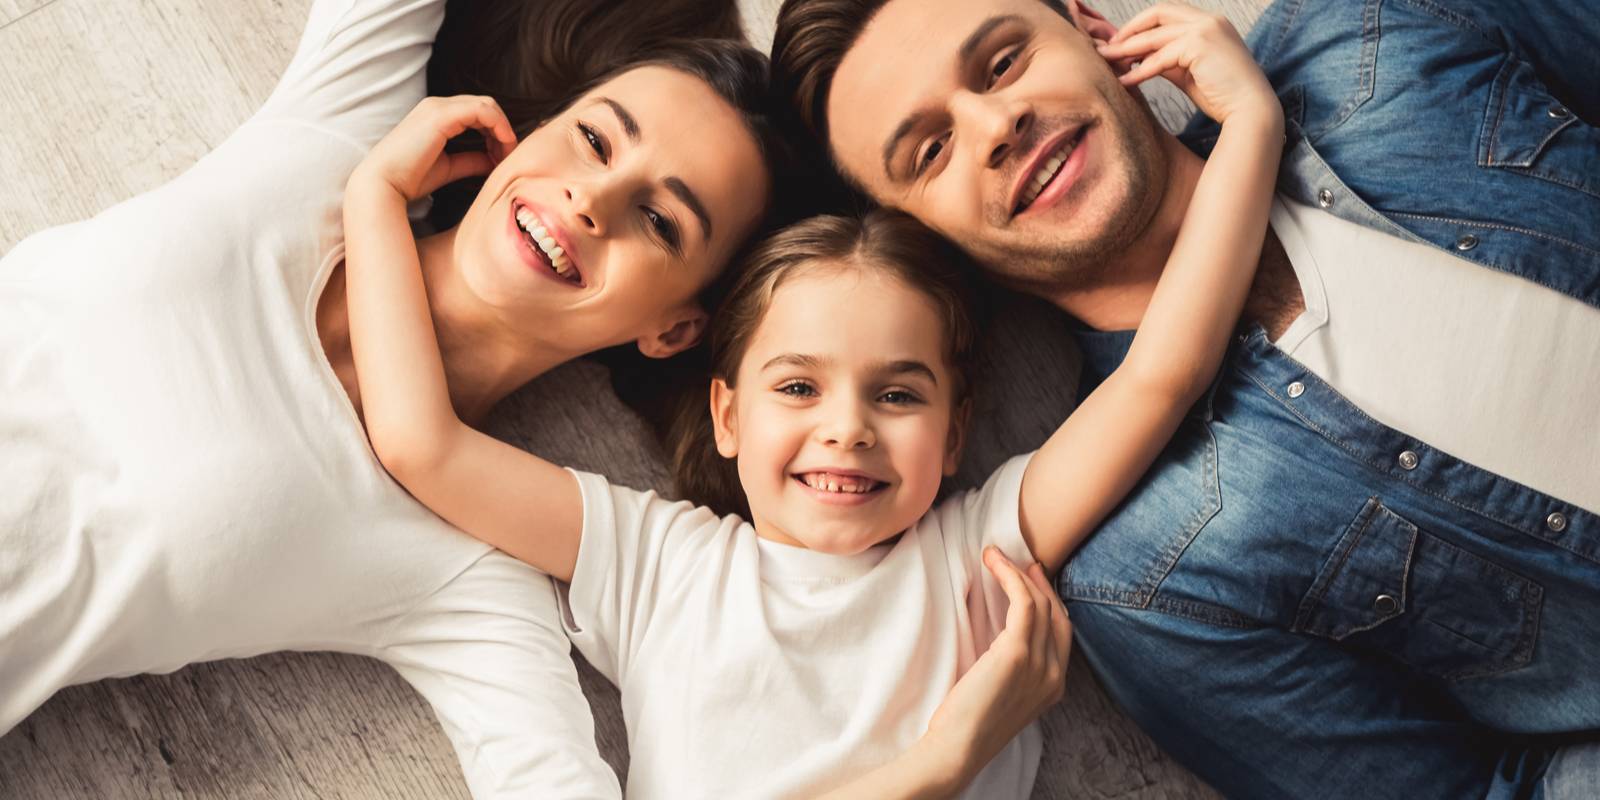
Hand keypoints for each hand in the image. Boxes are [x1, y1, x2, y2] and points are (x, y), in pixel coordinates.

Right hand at [352, 95, 518, 200]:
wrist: (383, 184)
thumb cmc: (410, 179)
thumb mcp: (449, 168)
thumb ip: (471, 160)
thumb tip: (495, 161)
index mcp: (436, 115)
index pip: (477, 112)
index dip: (497, 132)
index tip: (503, 158)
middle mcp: (437, 106)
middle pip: (485, 106)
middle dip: (503, 130)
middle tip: (509, 156)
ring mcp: (438, 107)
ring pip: (487, 105)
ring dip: (503, 129)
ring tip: (507, 155)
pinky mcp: (441, 115)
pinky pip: (482, 111)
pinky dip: (499, 126)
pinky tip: (502, 147)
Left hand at [922, 547, 1070, 784]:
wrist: (958, 748)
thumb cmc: (967, 725)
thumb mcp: (1002, 696)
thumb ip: (1013, 672)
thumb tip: (1001, 642)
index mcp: (1053, 688)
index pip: (1062, 633)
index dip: (1051, 602)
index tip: (1032, 581)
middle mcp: (1054, 675)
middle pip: (1056, 614)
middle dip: (1041, 583)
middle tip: (1021, 562)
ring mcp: (1040, 664)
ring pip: (1039, 603)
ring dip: (1017, 573)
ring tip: (996, 556)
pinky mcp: (1017, 653)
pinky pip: (1023, 602)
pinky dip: (1009, 577)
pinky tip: (994, 563)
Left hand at [1096, 3, 1278, 126]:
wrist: (1250, 110)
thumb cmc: (1222, 95)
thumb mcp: (1189, 71)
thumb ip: (1167, 60)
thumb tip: (1138, 59)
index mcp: (1210, 22)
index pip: (1168, 11)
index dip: (1142, 24)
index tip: (1122, 41)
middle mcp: (1209, 20)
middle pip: (1158, 12)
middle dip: (1130, 29)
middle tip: (1108, 47)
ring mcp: (1205, 29)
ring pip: (1155, 36)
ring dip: (1127, 49)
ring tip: (1108, 61)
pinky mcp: (1199, 45)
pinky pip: (1159, 57)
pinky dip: (1140, 70)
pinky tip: (1126, 81)